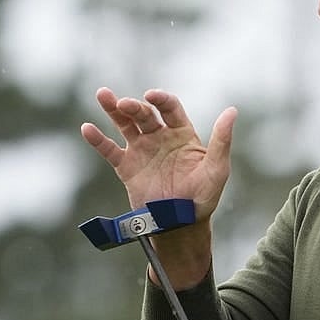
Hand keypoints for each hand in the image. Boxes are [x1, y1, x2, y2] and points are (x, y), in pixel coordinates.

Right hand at [81, 88, 236, 285]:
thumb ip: (222, 140)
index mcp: (182, 133)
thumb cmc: (203, 197)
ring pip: (125, 124)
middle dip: (134, 106)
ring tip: (103, 95)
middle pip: (144, 113)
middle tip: (124, 104)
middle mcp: (160, 137)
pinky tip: (87, 129)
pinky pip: (110, 150)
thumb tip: (232, 111)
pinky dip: (98, 140)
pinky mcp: (127, 167)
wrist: (180, 224)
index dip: (161, 100)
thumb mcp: (217, 168)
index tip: (151, 96)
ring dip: (114, 109)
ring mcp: (142, 150)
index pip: (170, 108)